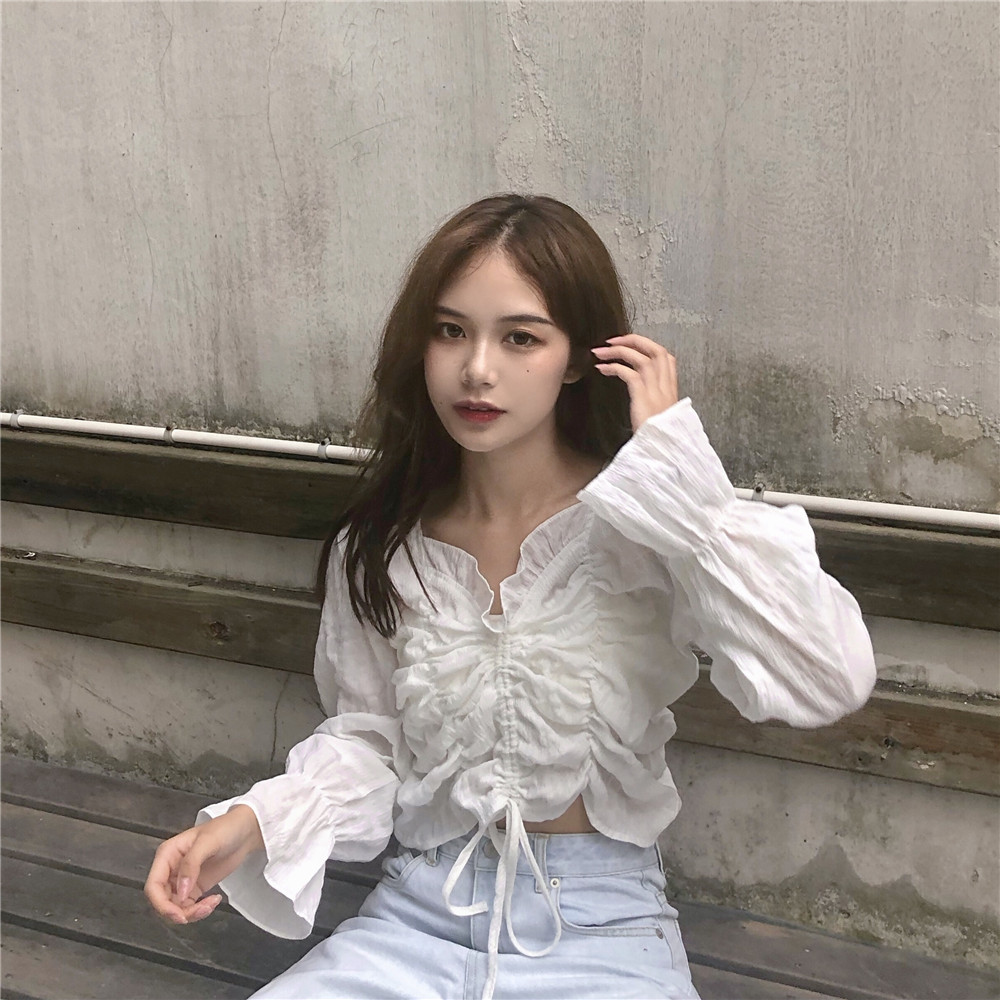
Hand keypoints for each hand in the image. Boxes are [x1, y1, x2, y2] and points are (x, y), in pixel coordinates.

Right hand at [144, 804, 263, 924]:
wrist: (245, 831)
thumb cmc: (226, 828)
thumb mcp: (207, 842)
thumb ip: (191, 865)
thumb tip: (181, 892)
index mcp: (167, 854)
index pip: (153, 885)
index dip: (161, 903)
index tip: (178, 913)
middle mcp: (171, 869)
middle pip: (162, 900)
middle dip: (178, 912)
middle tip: (198, 912)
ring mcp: (183, 880)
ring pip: (175, 907)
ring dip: (191, 913)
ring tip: (210, 905)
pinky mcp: (195, 887)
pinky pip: (189, 907)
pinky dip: (199, 911)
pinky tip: (213, 901)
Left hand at [591, 334, 678, 430]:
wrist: (662, 452)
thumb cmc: (658, 439)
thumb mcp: (659, 417)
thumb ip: (654, 403)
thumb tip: (640, 394)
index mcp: (671, 390)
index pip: (666, 357)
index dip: (648, 346)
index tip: (631, 345)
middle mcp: (666, 387)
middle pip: (655, 350)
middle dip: (634, 341)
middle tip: (612, 340)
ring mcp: (656, 391)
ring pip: (640, 358)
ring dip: (618, 351)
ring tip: (600, 352)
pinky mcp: (643, 397)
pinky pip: (628, 373)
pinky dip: (613, 367)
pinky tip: (601, 369)